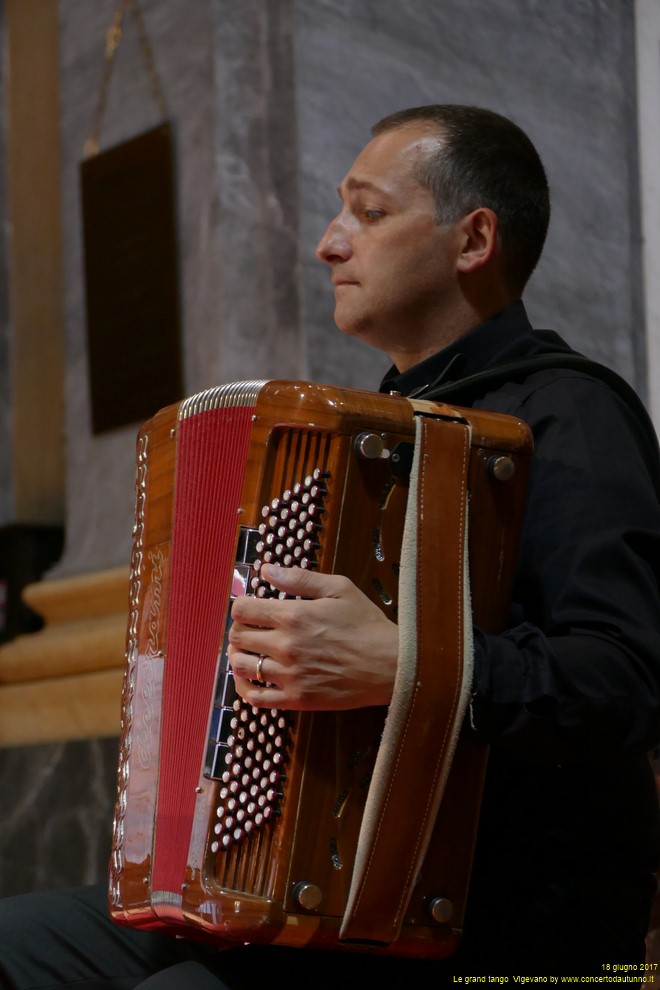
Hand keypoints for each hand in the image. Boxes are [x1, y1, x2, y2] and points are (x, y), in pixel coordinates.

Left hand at [227, 564, 397, 710]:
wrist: (391, 666)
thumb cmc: (367, 625)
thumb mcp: (339, 589)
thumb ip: (300, 578)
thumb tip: (267, 570)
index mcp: (293, 616)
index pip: (243, 610)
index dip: (241, 605)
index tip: (249, 607)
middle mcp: (285, 646)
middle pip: (237, 636)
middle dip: (240, 629)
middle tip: (251, 629)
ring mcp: (289, 676)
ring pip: (241, 666)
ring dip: (239, 656)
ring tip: (250, 652)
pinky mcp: (296, 700)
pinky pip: (255, 698)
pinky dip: (246, 688)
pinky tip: (253, 679)